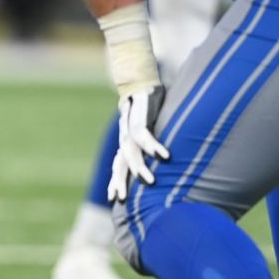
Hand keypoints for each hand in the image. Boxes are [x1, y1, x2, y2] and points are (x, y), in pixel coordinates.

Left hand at [107, 85, 169, 201]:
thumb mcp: (147, 127)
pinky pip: (144, 134)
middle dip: (120, 180)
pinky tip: (163, 156)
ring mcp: (131, 126)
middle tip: (121, 199)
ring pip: (131, 151)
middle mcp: (126, 136)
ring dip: (139, 167)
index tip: (114, 199)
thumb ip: (149, 144)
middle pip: (120, 162)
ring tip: (149, 181)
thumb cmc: (147, 106)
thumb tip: (163, 162)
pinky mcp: (140, 115)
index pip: (118, 164)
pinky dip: (153, 145)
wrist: (140, 79)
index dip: (116, 180)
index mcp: (127, 140)